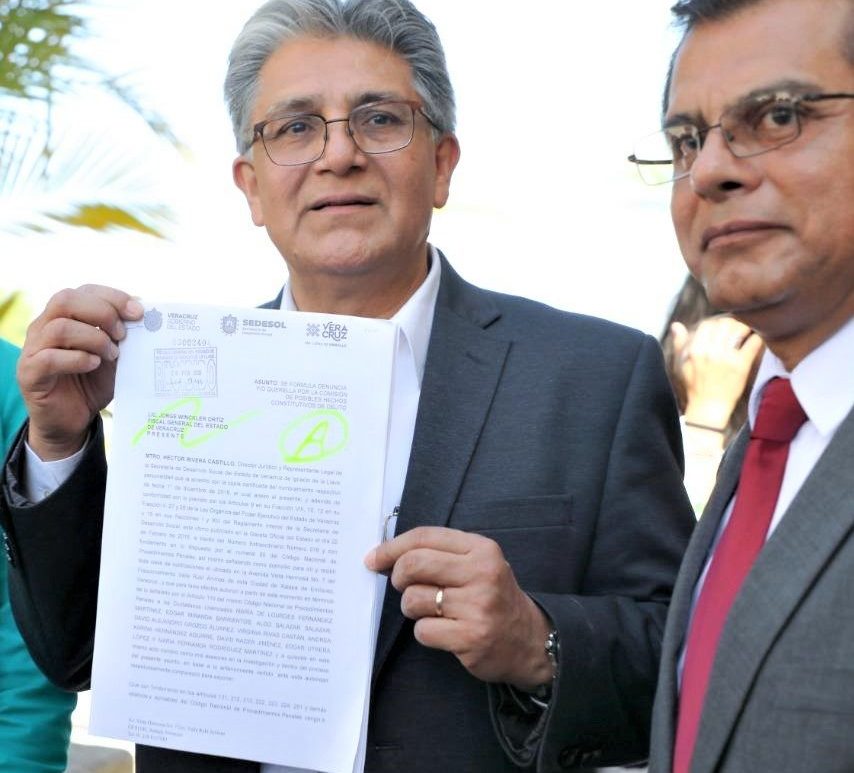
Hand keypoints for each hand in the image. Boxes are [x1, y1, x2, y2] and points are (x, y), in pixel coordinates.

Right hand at [18, 285, 142, 459]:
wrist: (73, 419)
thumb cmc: (94, 382)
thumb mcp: (113, 355)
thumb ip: (123, 335)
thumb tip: (146, 313)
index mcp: (65, 316)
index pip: (85, 291)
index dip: (113, 297)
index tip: (139, 313)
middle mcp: (44, 327)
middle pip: (66, 300)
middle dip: (102, 313)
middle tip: (123, 334)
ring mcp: (33, 349)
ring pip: (59, 328)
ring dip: (94, 339)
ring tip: (111, 355)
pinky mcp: (29, 374)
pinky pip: (49, 358)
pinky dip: (77, 359)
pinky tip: (94, 364)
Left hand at [365, 526, 552, 689]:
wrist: (529, 640)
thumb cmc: (492, 596)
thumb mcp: (477, 564)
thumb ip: (439, 554)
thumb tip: (384, 556)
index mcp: (481, 549)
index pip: (424, 537)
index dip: (392, 547)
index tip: (374, 558)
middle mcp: (482, 574)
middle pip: (413, 565)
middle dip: (398, 576)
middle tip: (403, 586)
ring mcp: (478, 607)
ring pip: (414, 600)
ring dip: (413, 608)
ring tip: (432, 611)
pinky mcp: (471, 638)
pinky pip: (423, 631)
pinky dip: (426, 632)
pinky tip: (444, 631)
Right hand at [671, 316, 762, 429]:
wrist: (708, 408)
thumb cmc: (694, 386)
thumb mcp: (682, 365)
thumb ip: (680, 343)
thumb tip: (676, 325)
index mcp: (695, 350)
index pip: (708, 324)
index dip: (716, 322)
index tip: (722, 327)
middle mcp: (710, 352)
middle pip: (724, 324)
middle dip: (732, 322)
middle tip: (737, 327)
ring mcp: (726, 359)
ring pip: (739, 329)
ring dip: (745, 327)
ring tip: (747, 332)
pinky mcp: (741, 366)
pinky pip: (753, 344)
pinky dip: (757, 338)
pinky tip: (755, 340)